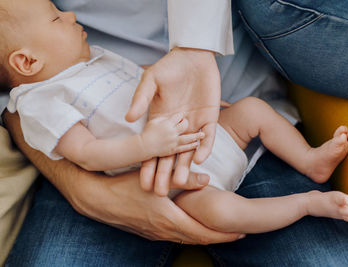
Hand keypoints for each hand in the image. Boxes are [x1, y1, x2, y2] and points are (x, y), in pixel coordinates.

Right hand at [68, 168, 243, 244]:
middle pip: (198, 239)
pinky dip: (190, 235)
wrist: (97, 199)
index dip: (222, 234)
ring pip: (186, 239)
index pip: (202, 233)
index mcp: (168, 219)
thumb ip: (182, 180)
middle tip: (237, 234)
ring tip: (220, 232)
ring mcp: (155, 234)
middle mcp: (164, 231)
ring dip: (205, 237)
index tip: (240, 233)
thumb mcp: (154, 180)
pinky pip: (175, 237)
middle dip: (219, 238)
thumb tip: (207, 180)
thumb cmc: (124, 186)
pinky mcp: (149, 233)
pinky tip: (194, 228)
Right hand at [126, 47, 220, 194]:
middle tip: (160, 193)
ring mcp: (194, 124)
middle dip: (165, 173)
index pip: (153, 148)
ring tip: (180, 183)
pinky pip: (209, 137)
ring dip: (185, 166)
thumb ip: (141, 99)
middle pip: (170, 156)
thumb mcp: (150, 81)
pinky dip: (205, 147)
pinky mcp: (210, 118)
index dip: (148, 165)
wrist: (193, 56)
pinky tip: (200, 159)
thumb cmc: (169, 67)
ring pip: (190, 150)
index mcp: (161, 121)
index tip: (142, 182)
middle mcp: (177, 128)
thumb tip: (129, 118)